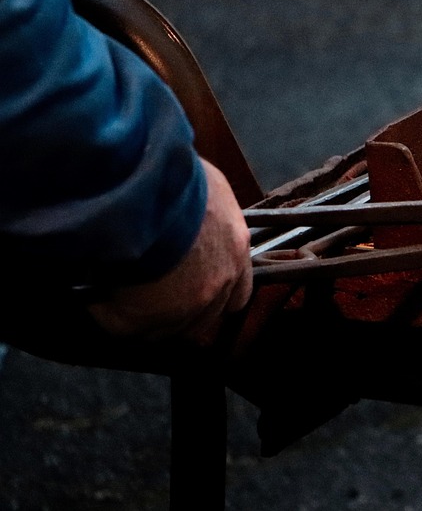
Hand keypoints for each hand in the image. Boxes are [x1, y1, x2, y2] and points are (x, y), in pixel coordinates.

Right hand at [89, 157, 252, 344]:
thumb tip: (196, 207)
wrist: (142, 193)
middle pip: (203, 319)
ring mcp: (183, 307)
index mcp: (236, 250)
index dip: (214, 294)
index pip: (237, 293)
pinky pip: (122, 326)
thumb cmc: (175, 179)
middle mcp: (219, 284)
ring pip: (164, 330)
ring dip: (143, 317)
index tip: (194, 289)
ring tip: (119, 294)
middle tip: (152, 297)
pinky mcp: (143, 320)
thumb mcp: (209, 186)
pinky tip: (95, 293)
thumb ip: (210, 209)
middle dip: (179, 313)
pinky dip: (107, 313)